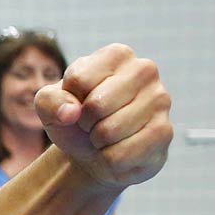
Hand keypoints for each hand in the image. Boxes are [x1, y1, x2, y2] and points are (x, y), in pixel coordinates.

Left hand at [35, 44, 170, 189]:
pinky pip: (121, 155)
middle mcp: (144, 70)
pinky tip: (119, 150)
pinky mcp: (165, 131)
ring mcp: (160, 99)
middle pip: (96, 106)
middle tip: (91, 124)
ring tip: (105, 136)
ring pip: (109, 131)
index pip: (78, 80)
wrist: (93, 152)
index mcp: (116, 54)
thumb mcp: (49, 105)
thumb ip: (49, 101)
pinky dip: (109, 160)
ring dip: (98, 142)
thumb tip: (70, 112)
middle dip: (84, 123)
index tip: (78, 105)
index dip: (69, 102)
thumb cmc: (73, 120)